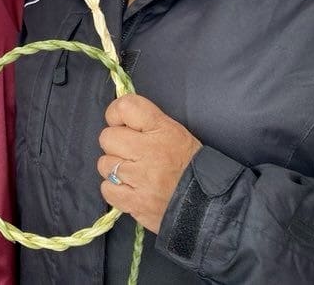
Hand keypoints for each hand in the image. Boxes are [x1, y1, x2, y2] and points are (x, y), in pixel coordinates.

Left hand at [97, 94, 201, 232]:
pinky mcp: (134, 202)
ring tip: (133, 173)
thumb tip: (119, 119)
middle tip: (131, 153)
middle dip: (116, 145)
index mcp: (162, 129)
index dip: (116, 114)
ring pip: (104, 164)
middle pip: (107, 137)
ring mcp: (140, 178)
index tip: (121, 123)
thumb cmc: (190, 165)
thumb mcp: (176, 133)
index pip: (125, 107)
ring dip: (115, 169)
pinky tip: (130, 189)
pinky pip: (106, 189)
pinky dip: (114, 190)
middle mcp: (148, 151)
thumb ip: (147, 123)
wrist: (209, 205)